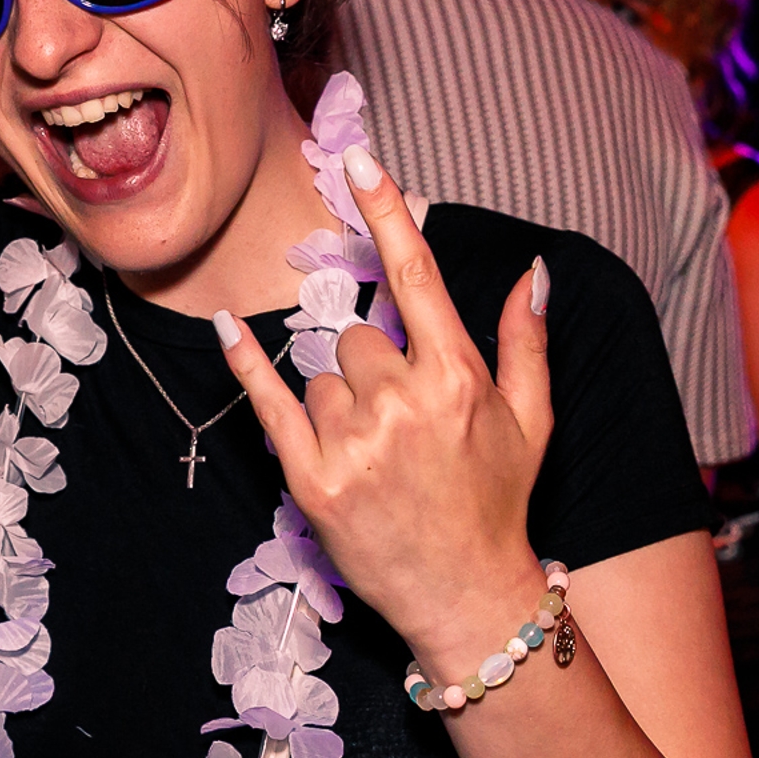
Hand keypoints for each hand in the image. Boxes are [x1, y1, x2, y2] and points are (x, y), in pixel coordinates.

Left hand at [218, 149, 553, 669]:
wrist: (466, 597)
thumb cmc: (497, 504)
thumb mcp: (532, 422)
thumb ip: (525, 342)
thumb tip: (534, 271)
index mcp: (457, 379)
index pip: (414, 276)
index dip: (387, 212)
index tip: (359, 160)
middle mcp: (402, 403)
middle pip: (354, 337)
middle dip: (368, 366)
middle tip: (395, 421)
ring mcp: (353, 442)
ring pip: (319, 375)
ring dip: (336, 401)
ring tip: (373, 455)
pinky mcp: (311, 479)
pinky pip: (269, 402)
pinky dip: (246, 363)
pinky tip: (224, 325)